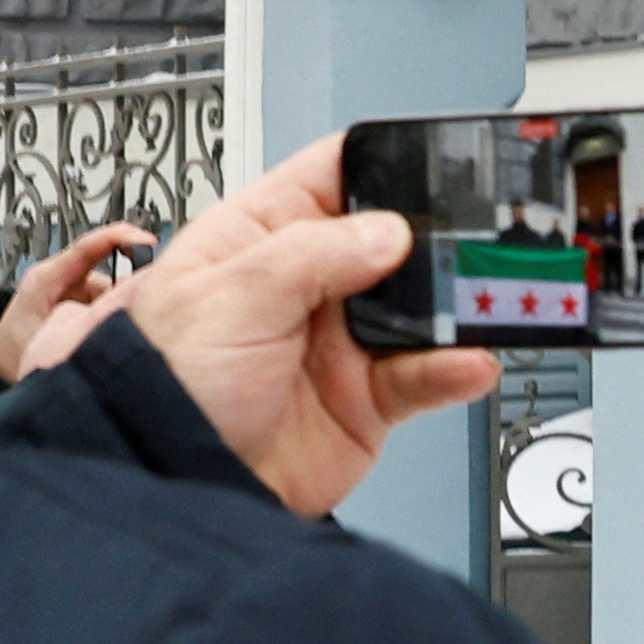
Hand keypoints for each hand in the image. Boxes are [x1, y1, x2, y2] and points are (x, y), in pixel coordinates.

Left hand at [0, 220, 153, 383]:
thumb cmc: (14, 346)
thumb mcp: (44, 338)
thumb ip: (79, 324)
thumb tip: (118, 315)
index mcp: (47, 278)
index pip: (87, 246)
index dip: (120, 238)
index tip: (148, 241)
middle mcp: (64, 276)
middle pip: (111, 271)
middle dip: (130, 289)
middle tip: (140, 313)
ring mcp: (74, 287)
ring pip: (115, 290)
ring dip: (121, 308)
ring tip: (117, 333)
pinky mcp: (82, 299)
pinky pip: (110, 300)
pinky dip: (116, 313)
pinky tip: (112, 332)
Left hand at [100, 134, 495, 517]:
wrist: (171, 481)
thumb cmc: (163, 383)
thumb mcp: (226, 298)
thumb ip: (309, 256)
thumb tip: (388, 230)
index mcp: (263, 236)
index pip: (333, 175)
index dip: (381, 162)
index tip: (432, 162)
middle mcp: (308, 283)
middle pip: (393, 238)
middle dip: (435, 237)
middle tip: (469, 241)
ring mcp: (342, 340)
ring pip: (420, 307)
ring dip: (455, 304)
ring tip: (480, 303)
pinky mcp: (367, 397)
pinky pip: (425, 374)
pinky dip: (454, 367)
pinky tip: (467, 361)